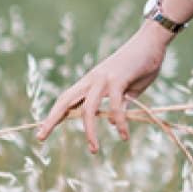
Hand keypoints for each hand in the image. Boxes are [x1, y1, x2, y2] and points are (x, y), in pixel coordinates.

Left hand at [34, 27, 168, 153]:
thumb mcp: (128, 88)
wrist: (152, 41)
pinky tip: (123, 135)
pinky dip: (119, 122)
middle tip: (40, 137)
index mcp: (91, 81)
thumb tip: (113, 121)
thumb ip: (120, 103)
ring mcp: (103, 79)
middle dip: (52, 119)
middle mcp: (92, 80)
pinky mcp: (118, 80)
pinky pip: (115, 107)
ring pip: (89, 109)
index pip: (67, 99)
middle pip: (65, 100)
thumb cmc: (142, 64)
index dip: (55, 114)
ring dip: (89, 131)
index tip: (43, 130)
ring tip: (94, 150)